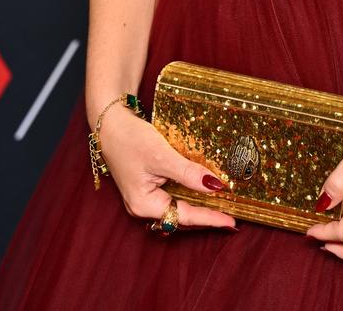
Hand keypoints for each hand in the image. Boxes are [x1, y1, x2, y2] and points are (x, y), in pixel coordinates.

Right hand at [98, 106, 237, 231]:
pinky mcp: (148, 183)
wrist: (110, 121)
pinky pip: (173, 192)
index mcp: (144, 204)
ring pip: (178, 203)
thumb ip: (188, 173)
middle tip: (233, 213)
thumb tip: (215, 186)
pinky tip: (204, 185)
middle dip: (206, 213)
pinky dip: (189, 190)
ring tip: (223, 202)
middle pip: (181, 214)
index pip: (184, 216)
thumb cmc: (130, 139)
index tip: (231, 221)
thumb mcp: (162, 156)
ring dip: (199, 202)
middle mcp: (144, 205)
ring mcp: (145, 195)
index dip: (209, 218)